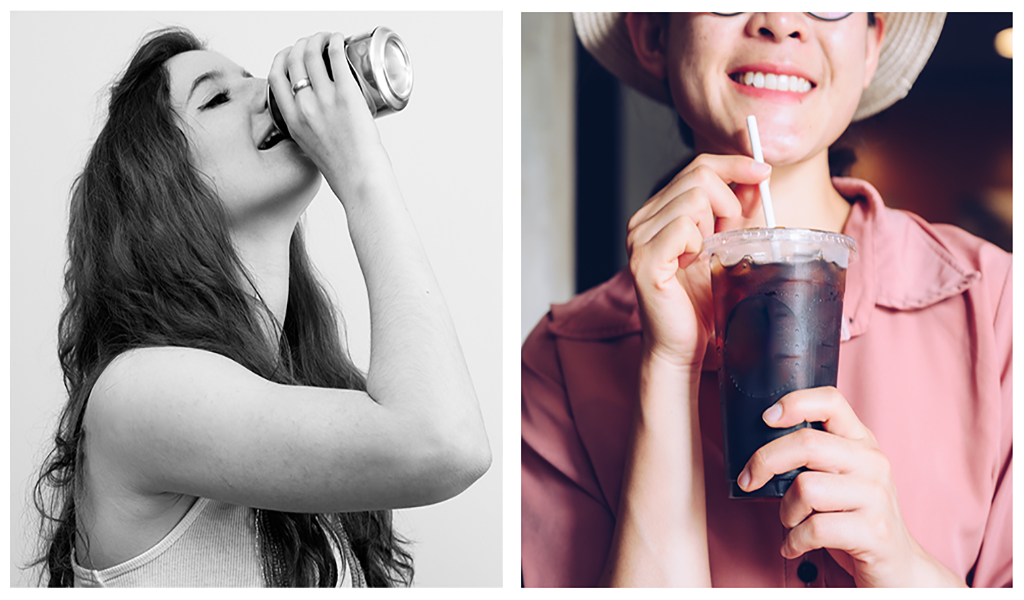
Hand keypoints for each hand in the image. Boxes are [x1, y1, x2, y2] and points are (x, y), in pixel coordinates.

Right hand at [268, 32, 392, 203]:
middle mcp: (303, 107)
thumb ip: (308, 129)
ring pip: (312, 55)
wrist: (359, 179)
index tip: (291, 54)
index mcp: (292, 120)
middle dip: (301, 44)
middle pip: (293, 60)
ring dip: (318, 38)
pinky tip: (339, 38)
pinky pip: (336, 59)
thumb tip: (317, 117)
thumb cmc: (343, 169)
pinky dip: (335, 42)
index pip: (275, 78)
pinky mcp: (346, 95)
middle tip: (314, 43)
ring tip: (327, 37)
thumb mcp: (311, 148)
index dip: (281, 58)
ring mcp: (324, 100)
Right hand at [626, 154, 770, 369]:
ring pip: (694, 199)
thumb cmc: (701, 303)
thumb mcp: (727, 245)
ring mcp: (638, 238)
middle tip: (726, 239)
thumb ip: (738, 212)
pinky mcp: (644, 258)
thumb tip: (756, 177)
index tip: (762, 171)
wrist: (682, 346)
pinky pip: (683, 227)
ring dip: (714, 227)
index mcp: (659, 213)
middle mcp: (642, 220)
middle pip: (699, 176)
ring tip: (706, 256)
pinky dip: (698, 245)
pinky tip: (691, 265)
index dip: (733, 164)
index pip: (698, 166)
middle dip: (728, 204)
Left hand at [738, 387, 965, 586]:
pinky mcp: (873, 531)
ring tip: (792, 524)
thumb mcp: (839, 478)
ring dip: (785, 512)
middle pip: (806, 444)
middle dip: (765, 462)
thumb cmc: (855, 519)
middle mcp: (872, 463)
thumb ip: (812, 458)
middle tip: (749, 480)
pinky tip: (795, 546)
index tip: (767, 419)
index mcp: (861, 442)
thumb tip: (759, 450)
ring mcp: (876, 496)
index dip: (794, 404)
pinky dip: (794, 541)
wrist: (898, 566)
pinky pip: (814, 528)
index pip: (831, 402)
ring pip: (805, 488)